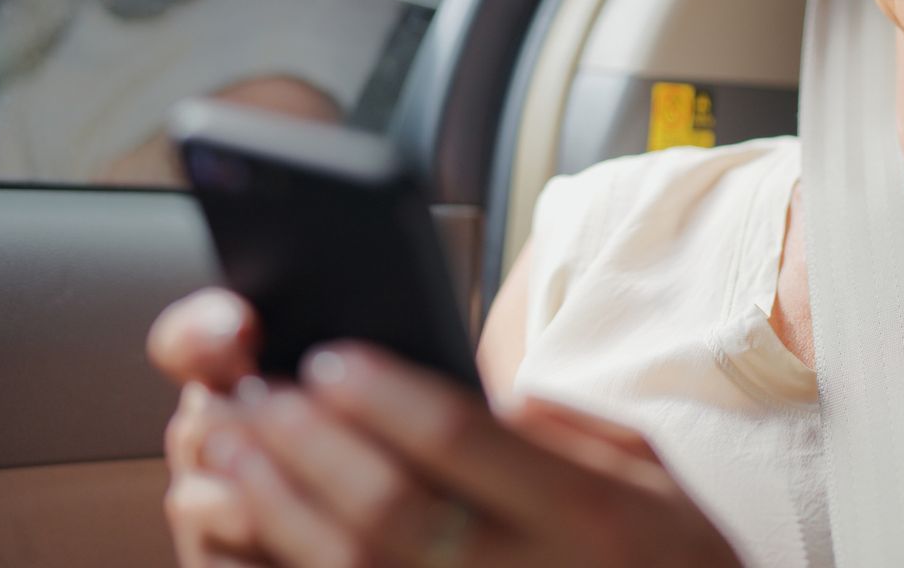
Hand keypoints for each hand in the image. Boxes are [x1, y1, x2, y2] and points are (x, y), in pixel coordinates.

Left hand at [148, 290, 743, 567]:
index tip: (327, 356)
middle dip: (305, 445)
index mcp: (590, 513)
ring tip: (225, 452)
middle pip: (390, 506)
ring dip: (276, 507)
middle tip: (250, 394)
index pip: (463, 439)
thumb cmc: (678, 561)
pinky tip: (252, 529)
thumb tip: (472, 394)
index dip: (382, 395)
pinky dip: (293, 564)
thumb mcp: (650, 477)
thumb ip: (563, 431)